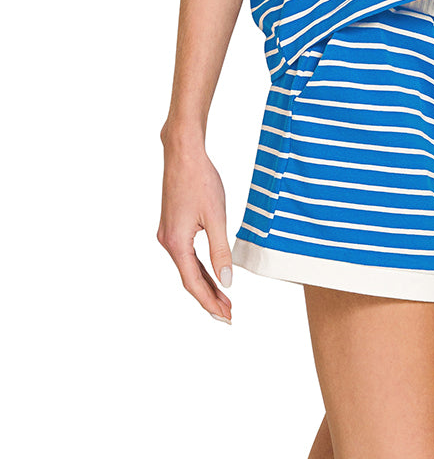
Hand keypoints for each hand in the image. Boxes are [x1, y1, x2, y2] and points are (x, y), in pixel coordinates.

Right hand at [157, 135, 233, 321]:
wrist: (183, 153)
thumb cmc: (200, 180)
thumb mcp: (216, 217)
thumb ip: (220, 251)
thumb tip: (226, 281)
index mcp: (176, 243)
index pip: (193, 283)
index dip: (210, 302)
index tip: (226, 317)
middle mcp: (167, 242)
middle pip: (189, 279)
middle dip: (209, 297)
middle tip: (229, 314)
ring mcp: (168, 234)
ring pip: (188, 267)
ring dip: (206, 283)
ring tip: (224, 298)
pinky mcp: (172, 225)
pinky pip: (187, 254)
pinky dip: (200, 267)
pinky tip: (212, 272)